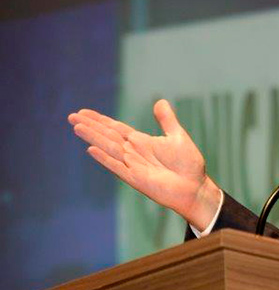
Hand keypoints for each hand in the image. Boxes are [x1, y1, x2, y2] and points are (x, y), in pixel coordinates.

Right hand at [68, 99, 221, 229]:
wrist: (195, 187)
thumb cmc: (188, 164)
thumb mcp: (178, 136)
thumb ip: (167, 120)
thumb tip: (159, 101)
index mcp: (141, 142)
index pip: (115, 128)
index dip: (100, 120)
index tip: (83, 112)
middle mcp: (133, 152)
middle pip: (108, 136)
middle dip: (91, 126)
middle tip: (72, 116)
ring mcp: (133, 165)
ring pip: (109, 148)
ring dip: (94, 138)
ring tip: (77, 127)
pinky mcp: (136, 179)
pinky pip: (118, 167)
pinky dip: (105, 159)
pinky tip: (91, 150)